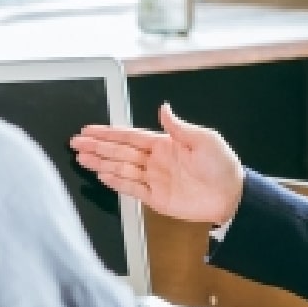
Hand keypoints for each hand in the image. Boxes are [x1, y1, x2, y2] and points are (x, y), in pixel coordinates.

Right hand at [70, 103, 244, 225]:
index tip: (89, 129)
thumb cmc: (222, 165)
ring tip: (82, 158)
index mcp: (165, 143)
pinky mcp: (156, 198)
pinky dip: (116, 182)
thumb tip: (164, 108)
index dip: (108, 132)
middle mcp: (155, 160)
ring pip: (121, 169)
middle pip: (119, 151)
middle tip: (76, 143)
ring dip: (101, 163)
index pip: (129, 136)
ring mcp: (154, 179)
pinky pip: (131, 188)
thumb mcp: (204, 139)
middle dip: (97, 146)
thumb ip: (179, 127)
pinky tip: (102, 175)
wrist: (232, 196)